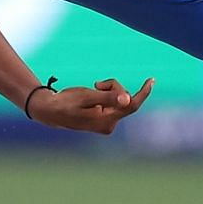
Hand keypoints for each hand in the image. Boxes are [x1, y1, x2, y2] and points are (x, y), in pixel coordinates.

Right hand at [25, 77, 152, 134]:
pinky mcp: (104, 120)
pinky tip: (93, 95)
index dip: (143, 92)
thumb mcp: (86, 96)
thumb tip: (127, 99)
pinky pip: (114, 102)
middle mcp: (110, 124)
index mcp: (107, 120)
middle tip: (96, 83)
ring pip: (119, 99)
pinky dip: (106, 95)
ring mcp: (107, 123)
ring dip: (108, 90)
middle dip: (113, 86)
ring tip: (92, 89)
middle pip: (124, 98)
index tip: (152, 80)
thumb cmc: (66, 103)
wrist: (50, 112)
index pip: (131, 105)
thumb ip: (107, 97)